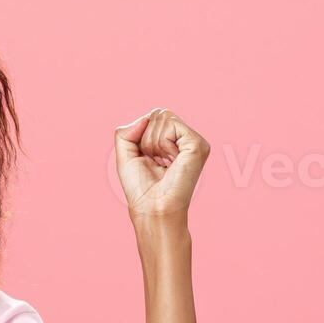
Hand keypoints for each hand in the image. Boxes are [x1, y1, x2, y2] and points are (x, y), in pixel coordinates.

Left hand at [113, 108, 207, 226]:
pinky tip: (170, 162)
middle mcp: (185, 140)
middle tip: (155, 162)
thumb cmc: (141, 188)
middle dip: (146, 138)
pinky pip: (171, 125)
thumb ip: (127, 130)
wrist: (152, 208)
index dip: (141, 136)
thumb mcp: (125, 153)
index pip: (153, 116)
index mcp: (173, 141)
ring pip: (163, 117)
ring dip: (152, 143)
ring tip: (162, 164)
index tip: (148, 160)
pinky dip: (162, 144)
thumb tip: (145, 117)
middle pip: (158, 113)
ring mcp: (194, 142)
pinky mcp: (198, 145)